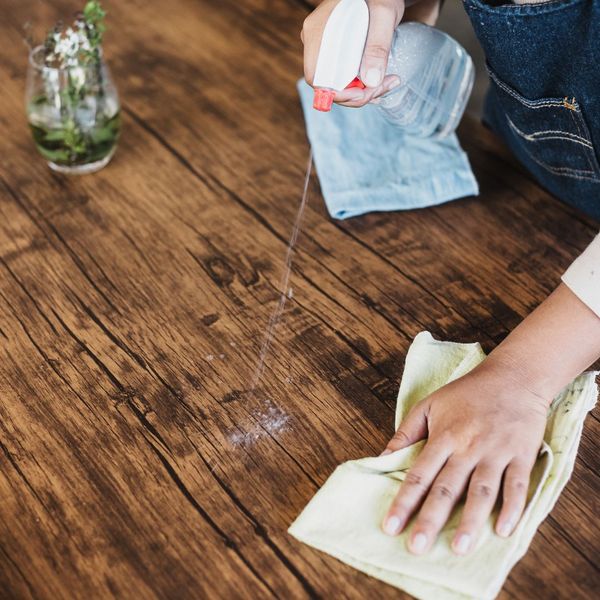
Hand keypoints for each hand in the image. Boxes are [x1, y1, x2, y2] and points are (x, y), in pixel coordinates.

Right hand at [302, 0, 440, 106]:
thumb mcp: (384, 15)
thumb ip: (378, 47)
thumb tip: (371, 81)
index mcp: (318, 32)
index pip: (316, 77)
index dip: (337, 93)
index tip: (363, 93)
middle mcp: (315, 42)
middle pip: (327, 85)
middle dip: (355, 95)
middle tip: (382, 88)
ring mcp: (323, 48)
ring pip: (335, 85)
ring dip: (360, 92)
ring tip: (386, 83)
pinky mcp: (334, 52)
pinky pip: (341, 78)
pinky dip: (359, 85)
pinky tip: (377, 82)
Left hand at [381, 356, 548, 554]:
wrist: (513, 377)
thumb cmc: (466, 393)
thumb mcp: (429, 404)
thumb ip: (406, 433)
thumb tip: (383, 458)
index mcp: (444, 436)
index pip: (419, 474)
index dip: (403, 501)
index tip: (390, 526)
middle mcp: (468, 447)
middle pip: (447, 488)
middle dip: (430, 519)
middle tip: (417, 547)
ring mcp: (496, 452)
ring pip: (482, 491)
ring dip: (471, 521)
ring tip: (459, 548)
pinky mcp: (522, 455)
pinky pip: (517, 485)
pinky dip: (512, 508)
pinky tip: (503, 531)